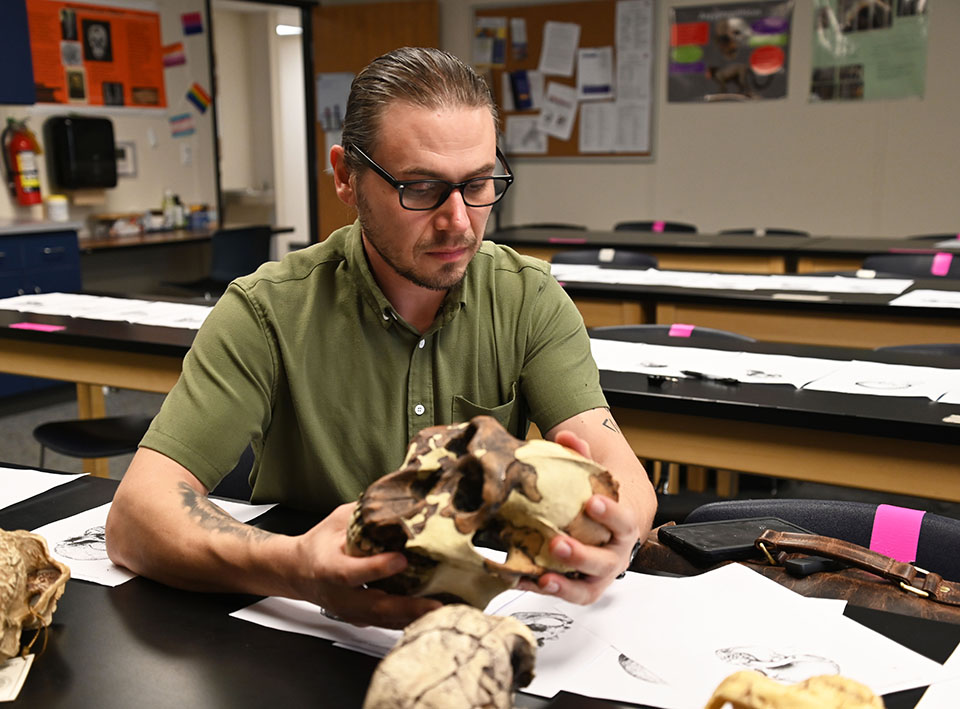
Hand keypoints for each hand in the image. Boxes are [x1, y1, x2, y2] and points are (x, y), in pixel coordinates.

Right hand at [292, 504, 440, 628]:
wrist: (297, 572)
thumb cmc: (319, 544)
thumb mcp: (337, 521)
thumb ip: (364, 514)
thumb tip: (398, 500)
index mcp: (327, 566)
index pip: (350, 572)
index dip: (376, 568)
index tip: (402, 560)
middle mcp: (339, 595)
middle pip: (374, 606)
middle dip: (407, 607)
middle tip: (436, 604)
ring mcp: (349, 612)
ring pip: (383, 620)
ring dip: (414, 617)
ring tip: (442, 611)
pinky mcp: (359, 620)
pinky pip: (386, 623)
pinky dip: (409, 621)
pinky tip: (430, 615)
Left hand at [518, 430, 639, 603]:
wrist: (614, 527)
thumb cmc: (602, 502)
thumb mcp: (597, 478)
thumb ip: (583, 456)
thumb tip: (567, 436)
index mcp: (624, 527)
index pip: (623, 521)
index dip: (610, 513)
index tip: (592, 502)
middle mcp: (616, 555)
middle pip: (604, 561)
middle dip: (581, 554)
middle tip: (558, 543)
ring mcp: (600, 575)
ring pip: (588, 588)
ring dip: (564, 584)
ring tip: (542, 576)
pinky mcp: (582, 588)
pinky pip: (566, 594)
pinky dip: (544, 589)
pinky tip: (522, 581)